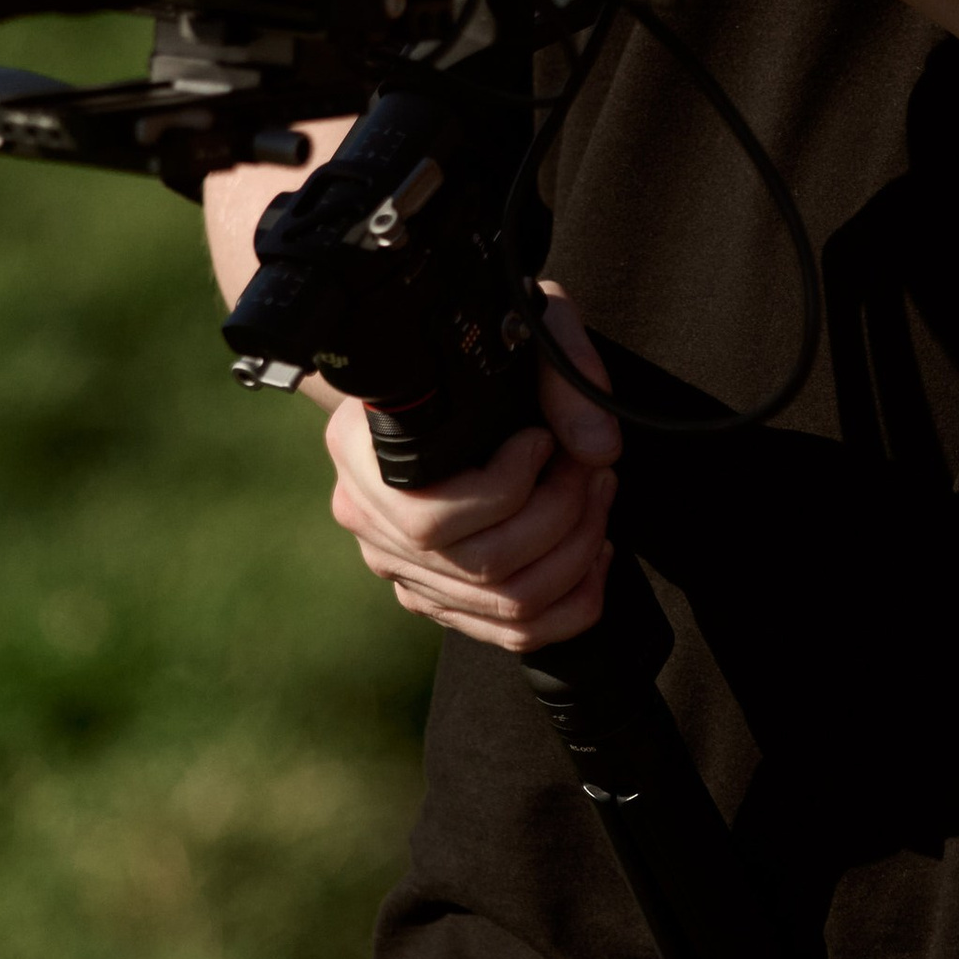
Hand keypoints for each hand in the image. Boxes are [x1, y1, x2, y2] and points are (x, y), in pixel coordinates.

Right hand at [320, 284, 622, 651]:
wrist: (431, 370)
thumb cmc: (472, 344)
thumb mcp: (519, 327)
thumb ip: (564, 373)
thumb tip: (599, 448)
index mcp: (359, 452)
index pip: (429, 515)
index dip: (506, 489)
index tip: (544, 439)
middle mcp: (367, 517)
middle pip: (479, 565)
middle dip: (561, 518)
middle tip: (594, 471)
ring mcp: (399, 565)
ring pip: (503, 604)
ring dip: (575, 557)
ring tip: (598, 500)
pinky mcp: (435, 595)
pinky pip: (508, 632)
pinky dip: (569, 605)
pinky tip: (593, 558)